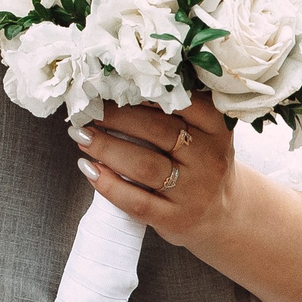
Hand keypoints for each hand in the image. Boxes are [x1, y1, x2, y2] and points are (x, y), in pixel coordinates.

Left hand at [76, 95, 301, 301]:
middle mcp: (209, 158)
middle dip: (116, 117)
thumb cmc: (198, 163)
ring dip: (106, 148)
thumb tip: (115, 85)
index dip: (144, 92)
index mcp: (216, 128)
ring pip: (144, 165)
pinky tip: (88, 169)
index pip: (183, 102)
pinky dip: (108, 184)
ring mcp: (194, 191)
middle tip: (87, 109)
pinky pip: (137, 201)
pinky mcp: (175, 218)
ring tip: (80, 135)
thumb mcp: (201, 133)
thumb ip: (172, 111)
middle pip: (158, 130)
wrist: (221, 216)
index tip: (113, 82)